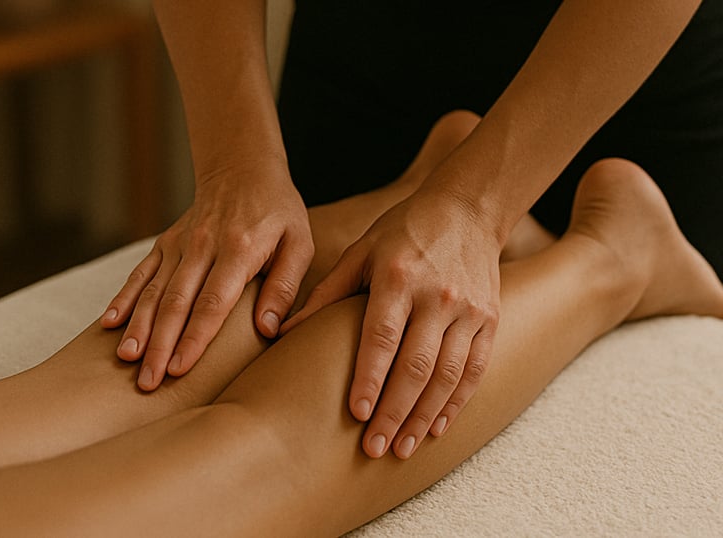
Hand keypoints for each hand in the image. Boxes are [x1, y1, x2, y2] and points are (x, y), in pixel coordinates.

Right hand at [101, 157, 313, 390]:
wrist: (242, 168)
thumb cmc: (278, 212)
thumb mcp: (297, 243)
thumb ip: (285, 286)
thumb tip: (266, 329)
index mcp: (238, 250)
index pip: (213, 303)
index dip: (195, 338)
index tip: (180, 369)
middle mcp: (202, 247)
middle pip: (176, 303)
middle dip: (160, 345)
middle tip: (148, 382)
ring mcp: (180, 244)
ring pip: (153, 291)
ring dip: (138, 327)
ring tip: (126, 360)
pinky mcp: (166, 242)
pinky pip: (141, 273)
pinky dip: (124, 298)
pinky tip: (109, 324)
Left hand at [282, 188, 500, 458]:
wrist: (467, 209)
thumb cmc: (402, 231)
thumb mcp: (360, 252)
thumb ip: (326, 294)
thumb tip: (279, 331)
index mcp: (397, 278)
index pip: (381, 338)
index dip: (369, 378)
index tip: (357, 416)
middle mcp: (436, 296)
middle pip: (415, 366)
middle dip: (394, 412)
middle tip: (375, 448)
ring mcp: (468, 310)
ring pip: (448, 375)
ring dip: (425, 416)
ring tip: (404, 448)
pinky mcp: (490, 318)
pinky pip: (475, 368)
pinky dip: (457, 402)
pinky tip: (438, 426)